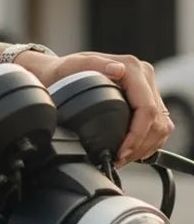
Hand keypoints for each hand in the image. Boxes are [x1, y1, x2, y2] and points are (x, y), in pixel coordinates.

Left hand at [17, 49, 173, 164]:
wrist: (62, 73)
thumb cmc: (66, 71)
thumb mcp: (75, 65)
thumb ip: (95, 64)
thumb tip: (118, 69)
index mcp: (133, 67)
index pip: (147, 108)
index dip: (137, 134)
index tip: (121, 151)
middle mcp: (145, 77)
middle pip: (157, 121)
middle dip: (140, 146)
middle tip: (120, 160)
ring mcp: (149, 90)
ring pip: (162, 127)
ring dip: (145, 147)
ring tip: (124, 158)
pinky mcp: (150, 101)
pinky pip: (160, 127)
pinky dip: (148, 143)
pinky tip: (132, 151)